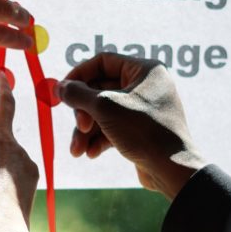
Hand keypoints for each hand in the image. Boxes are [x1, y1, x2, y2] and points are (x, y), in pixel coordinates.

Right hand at [57, 53, 205, 198]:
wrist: (173, 170)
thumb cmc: (143, 131)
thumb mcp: (105, 108)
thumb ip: (78, 94)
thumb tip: (58, 86)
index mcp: (145, 70)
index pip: (103, 62)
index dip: (79, 75)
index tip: (62, 91)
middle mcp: (146, 85)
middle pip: (100, 89)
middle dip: (83, 112)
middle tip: (79, 127)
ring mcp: (143, 108)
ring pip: (104, 112)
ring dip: (87, 131)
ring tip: (77, 150)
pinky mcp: (140, 129)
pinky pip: (113, 127)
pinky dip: (100, 139)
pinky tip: (91, 154)